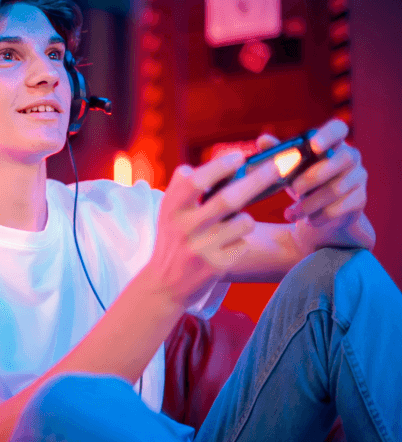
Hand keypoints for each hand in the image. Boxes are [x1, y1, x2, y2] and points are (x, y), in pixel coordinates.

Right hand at [148, 150, 280, 307]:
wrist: (165, 284)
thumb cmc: (174, 238)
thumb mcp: (171, 211)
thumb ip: (191, 186)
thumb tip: (229, 159)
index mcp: (171, 209)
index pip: (194, 181)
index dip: (219, 167)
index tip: (239, 156)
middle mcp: (184, 228)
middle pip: (228, 199)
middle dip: (257, 180)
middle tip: (277, 166)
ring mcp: (201, 249)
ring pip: (243, 222)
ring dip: (245, 219)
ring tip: (231, 225)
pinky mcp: (216, 267)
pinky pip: (243, 243)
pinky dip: (240, 241)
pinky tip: (226, 248)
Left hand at [257, 119, 371, 251]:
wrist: (320, 216)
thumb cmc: (302, 184)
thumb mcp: (288, 170)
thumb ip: (278, 155)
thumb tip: (262, 140)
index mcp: (332, 144)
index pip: (338, 128)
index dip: (328, 134)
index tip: (313, 145)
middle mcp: (350, 157)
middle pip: (343, 158)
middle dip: (315, 175)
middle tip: (294, 189)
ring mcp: (358, 178)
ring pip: (337, 188)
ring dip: (310, 203)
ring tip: (291, 213)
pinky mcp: (359, 200)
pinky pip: (341, 207)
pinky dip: (319, 216)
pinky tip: (307, 220)